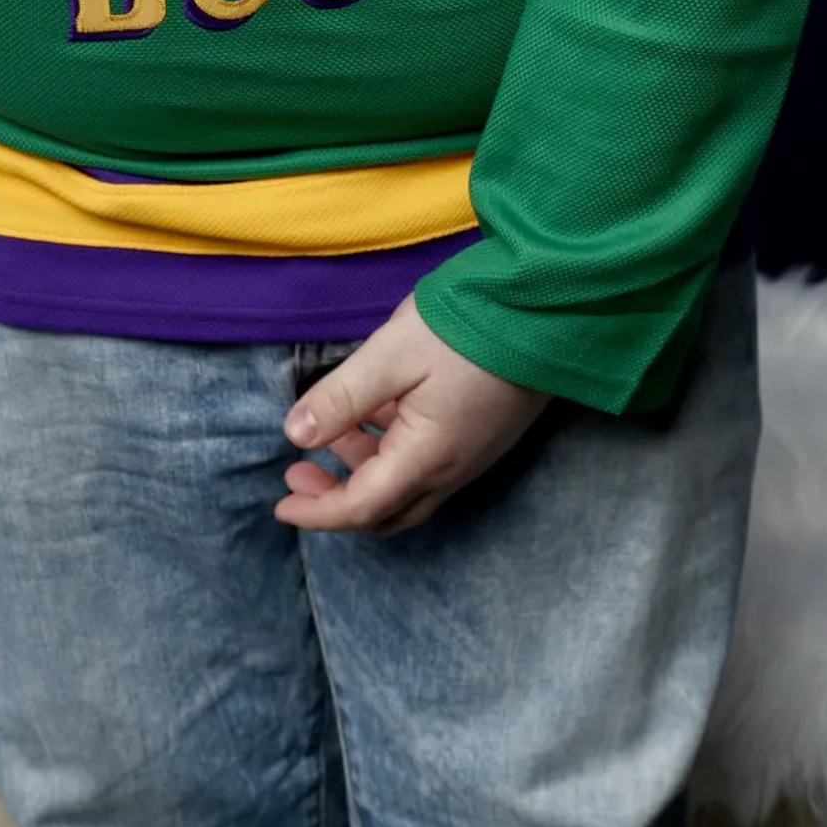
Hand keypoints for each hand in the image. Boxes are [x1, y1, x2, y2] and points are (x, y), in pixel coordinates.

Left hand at [276, 293, 549, 534]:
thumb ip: (342, 397)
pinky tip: (379, 413)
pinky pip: (428, 466)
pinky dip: (391, 454)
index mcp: (426, 459)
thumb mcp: (393, 355)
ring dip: (365, 472)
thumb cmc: (467, 331)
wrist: (545, 315)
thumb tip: (295, 434)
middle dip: (337, 498)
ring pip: (407, 488)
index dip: (318, 512)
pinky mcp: (483, 437)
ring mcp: (471, 456)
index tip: (281, 506)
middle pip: (386, 510)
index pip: (361, 507)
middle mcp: (451, 470)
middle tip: (299, 473)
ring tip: (334, 432)